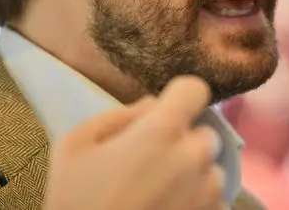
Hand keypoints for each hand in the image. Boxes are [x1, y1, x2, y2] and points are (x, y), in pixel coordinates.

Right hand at [43, 75, 224, 209]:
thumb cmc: (74, 202)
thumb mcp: (74, 146)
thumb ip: (118, 116)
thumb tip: (152, 105)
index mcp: (161, 132)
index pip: (195, 89)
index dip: (180, 98)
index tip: (165, 114)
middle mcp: (194, 157)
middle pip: (204, 133)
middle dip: (183, 143)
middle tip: (151, 166)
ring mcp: (207, 192)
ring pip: (210, 169)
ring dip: (192, 175)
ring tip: (157, 195)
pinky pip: (213, 200)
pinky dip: (196, 204)